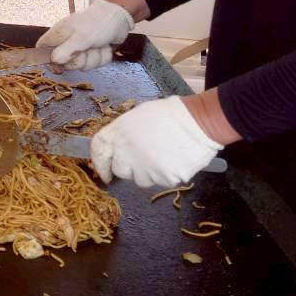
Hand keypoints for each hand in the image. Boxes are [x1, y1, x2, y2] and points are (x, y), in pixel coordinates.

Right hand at [35, 0, 133, 68]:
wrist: (119, 18)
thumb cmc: (97, 23)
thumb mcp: (82, 37)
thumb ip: (67, 50)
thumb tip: (54, 61)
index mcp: (59, 35)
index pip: (41, 49)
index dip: (47, 60)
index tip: (60, 66)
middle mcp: (67, 43)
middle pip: (64, 64)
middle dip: (80, 60)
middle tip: (87, 47)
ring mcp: (80, 49)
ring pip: (82, 66)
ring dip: (94, 57)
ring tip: (98, 44)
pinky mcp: (92, 53)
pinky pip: (95, 64)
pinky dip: (102, 57)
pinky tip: (105, 46)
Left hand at [90, 96, 223, 186]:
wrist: (197, 123)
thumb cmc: (168, 114)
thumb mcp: (137, 117)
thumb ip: (123, 134)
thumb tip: (118, 148)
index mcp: (119, 132)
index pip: (98, 151)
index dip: (99, 162)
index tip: (103, 170)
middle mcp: (127, 153)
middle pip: (118, 170)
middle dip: (127, 167)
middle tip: (141, 159)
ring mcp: (145, 168)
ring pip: (139, 179)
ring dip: (146, 172)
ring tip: (161, 156)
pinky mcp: (163, 179)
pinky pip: (159, 181)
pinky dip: (164, 174)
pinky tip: (173, 160)